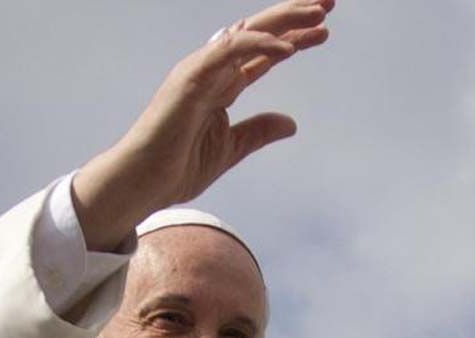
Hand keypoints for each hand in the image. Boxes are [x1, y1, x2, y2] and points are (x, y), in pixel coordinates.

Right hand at [74, 0, 333, 250]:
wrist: (144, 183)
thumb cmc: (177, 167)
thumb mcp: (231, 148)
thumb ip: (258, 131)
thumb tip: (291, 123)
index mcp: (222, 86)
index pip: (263, 54)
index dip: (294, 39)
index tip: (324, 31)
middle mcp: (213, 71)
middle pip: (259, 34)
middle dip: (294, 16)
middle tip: (329, 3)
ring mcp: (201, 71)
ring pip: (247, 33)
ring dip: (284, 21)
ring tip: (318, 14)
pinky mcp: (190, 78)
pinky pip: (228, 52)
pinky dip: (257, 44)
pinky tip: (287, 47)